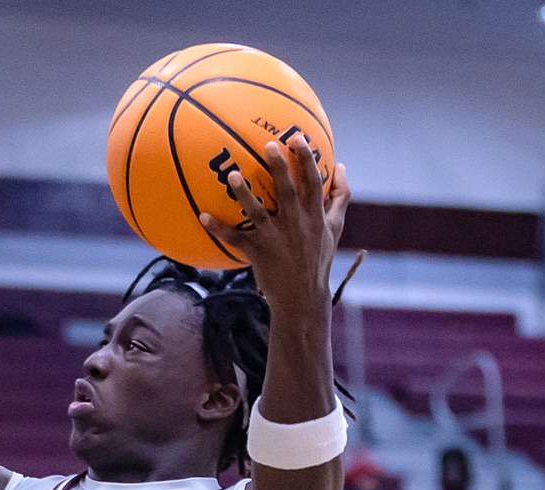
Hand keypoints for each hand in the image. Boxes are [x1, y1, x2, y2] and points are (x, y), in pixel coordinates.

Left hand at [200, 135, 349, 307]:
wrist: (303, 297)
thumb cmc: (318, 258)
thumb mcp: (334, 227)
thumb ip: (339, 196)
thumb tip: (341, 165)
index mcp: (315, 216)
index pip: (313, 182)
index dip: (306, 158)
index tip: (297, 137)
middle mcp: (296, 224)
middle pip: (288, 191)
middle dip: (280, 167)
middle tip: (269, 145)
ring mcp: (276, 239)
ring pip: (259, 213)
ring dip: (245, 194)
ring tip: (233, 175)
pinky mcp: (258, 253)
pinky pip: (236, 239)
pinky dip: (219, 229)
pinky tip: (203, 216)